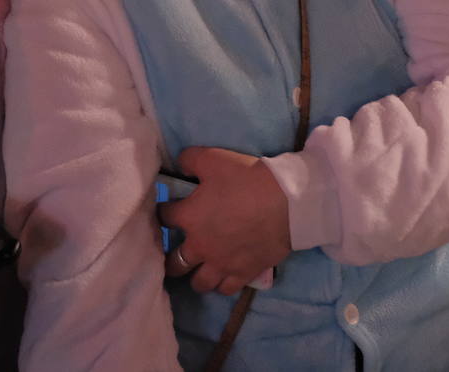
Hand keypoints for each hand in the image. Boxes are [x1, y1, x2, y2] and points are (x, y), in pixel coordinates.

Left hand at [158, 147, 290, 295]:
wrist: (285, 202)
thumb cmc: (246, 179)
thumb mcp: (212, 158)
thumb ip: (189, 160)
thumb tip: (180, 166)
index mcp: (189, 217)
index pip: (164, 217)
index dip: (164, 212)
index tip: (167, 210)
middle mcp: (200, 246)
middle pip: (174, 263)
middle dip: (170, 258)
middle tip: (174, 253)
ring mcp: (221, 263)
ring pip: (199, 283)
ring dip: (195, 276)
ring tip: (197, 270)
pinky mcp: (243, 274)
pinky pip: (226, 289)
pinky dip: (221, 285)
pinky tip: (222, 278)